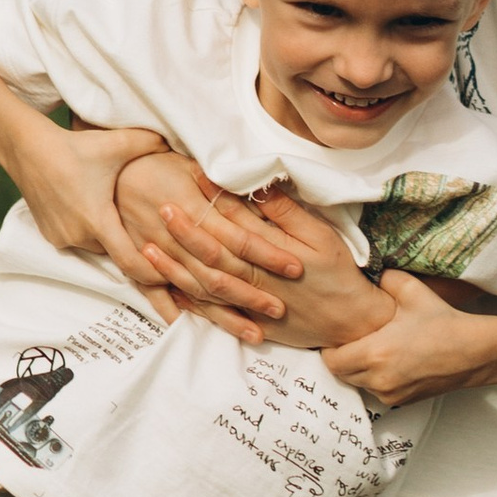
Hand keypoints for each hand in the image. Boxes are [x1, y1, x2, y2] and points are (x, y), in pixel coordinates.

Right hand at [11, 117, 185, 317]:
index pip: (131, 262)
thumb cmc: (76, 146)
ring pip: (98, 245)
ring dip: (110, 234)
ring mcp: (62, 237)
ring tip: (114, 211)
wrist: (28, 148)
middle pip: (117, 251)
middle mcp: (79, 235)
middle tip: (152, 236)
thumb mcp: (119, 143)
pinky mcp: (51, 235)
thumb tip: (184, 146)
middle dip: (133, 244)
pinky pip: (79, 240)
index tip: (171, 275)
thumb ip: (154, 145)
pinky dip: (89, 230)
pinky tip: (90, 205)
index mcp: (99, 220)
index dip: (153, 273)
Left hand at [153, 178, 392, 354]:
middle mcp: (253, 279)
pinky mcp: (246, 320)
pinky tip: (165, 287)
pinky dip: (185, 301)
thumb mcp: (321, 238)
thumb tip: (260, 185)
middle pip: (211, 252)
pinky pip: (208, 312)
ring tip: (148, 246)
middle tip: (161, 206)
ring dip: (174, 265)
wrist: (348, 322)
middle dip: (184, 230)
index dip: (211, 198)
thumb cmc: (337, 274)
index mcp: (271, 254)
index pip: (234, 221)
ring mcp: (246, 303)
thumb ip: (287, 214)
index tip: (192, 175)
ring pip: (202, 283)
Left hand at [327, 285, 496, 410]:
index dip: (332, 345)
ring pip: (360, 383)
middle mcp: (379, 380)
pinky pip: (379, 390)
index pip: (331, 359)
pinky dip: (378, 377)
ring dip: (360, 368)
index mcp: (375, 354)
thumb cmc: (444, 322)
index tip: (340, 331)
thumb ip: (384, 279)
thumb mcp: (411, 290)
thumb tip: (370, 274)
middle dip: (343, 356)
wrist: (478, 352)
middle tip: (353, 337)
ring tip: (374, 346)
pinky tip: (393, 359)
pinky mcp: (405, 401)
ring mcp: (393, 394)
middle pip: (341, 373)